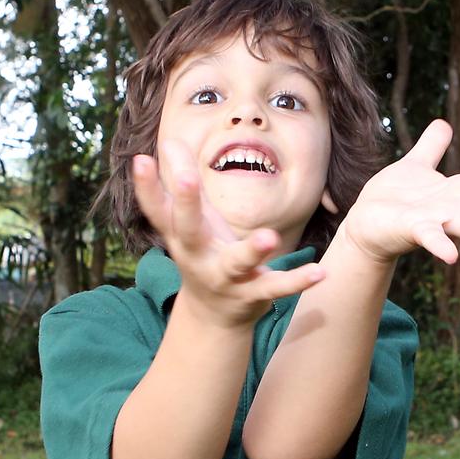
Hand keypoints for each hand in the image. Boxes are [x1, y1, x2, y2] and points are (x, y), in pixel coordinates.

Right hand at [132, 139, 324, 325]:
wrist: (212, 317)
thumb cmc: (203, 252)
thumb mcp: (190, 219)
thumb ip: (180, 181)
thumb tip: (168, 141)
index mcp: (180, 235)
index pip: (157, 208)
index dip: (146, 185)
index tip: (139, 159)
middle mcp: (197, 256)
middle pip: (187, 228)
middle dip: (186, 203)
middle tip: (187, 177)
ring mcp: (225, 277)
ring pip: (236, 262)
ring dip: (252, 250)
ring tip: (269, 236)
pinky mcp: (253, 293)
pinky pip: (276, 287)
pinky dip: (297, 281)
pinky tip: (320, 272)